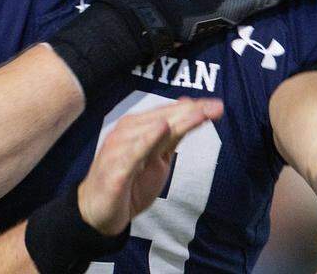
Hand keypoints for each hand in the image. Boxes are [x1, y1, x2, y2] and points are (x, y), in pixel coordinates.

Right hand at [77, 98, 223, 234]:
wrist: (98, 212)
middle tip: (217, 106)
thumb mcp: (156, 159)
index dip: (192, 108)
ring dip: (176, 120)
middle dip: (191, 111)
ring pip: (151, 130)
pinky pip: (133, 152)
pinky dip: (148, 138)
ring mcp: (120, 149)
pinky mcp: (116, 169)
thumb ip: (171, 138)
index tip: (217, 105)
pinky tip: (163, 128)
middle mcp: (127, 133)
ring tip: (198, 113)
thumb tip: (189, 111)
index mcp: (137, 128)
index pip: (168, 114)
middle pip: (163, 118)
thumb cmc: (129, 183)